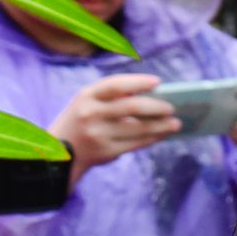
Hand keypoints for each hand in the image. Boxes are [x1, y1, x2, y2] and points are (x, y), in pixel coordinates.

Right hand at [49, 73, 176, 183]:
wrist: (60, 153)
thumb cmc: (82, 121)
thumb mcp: (88, 102)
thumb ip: (113, 97)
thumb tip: (154, 94)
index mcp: (86, 96)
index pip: (115, 85)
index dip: (138, 82)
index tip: (158, 82)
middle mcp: (90, 114)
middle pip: (131, 107)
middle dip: (156, 107)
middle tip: (172, 108)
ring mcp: (98, 134)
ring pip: (138, 128)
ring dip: (161, 125)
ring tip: (176, 123)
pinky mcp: (107, 151)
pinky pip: (136, 143)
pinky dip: (153, 138)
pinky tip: (162, 134)